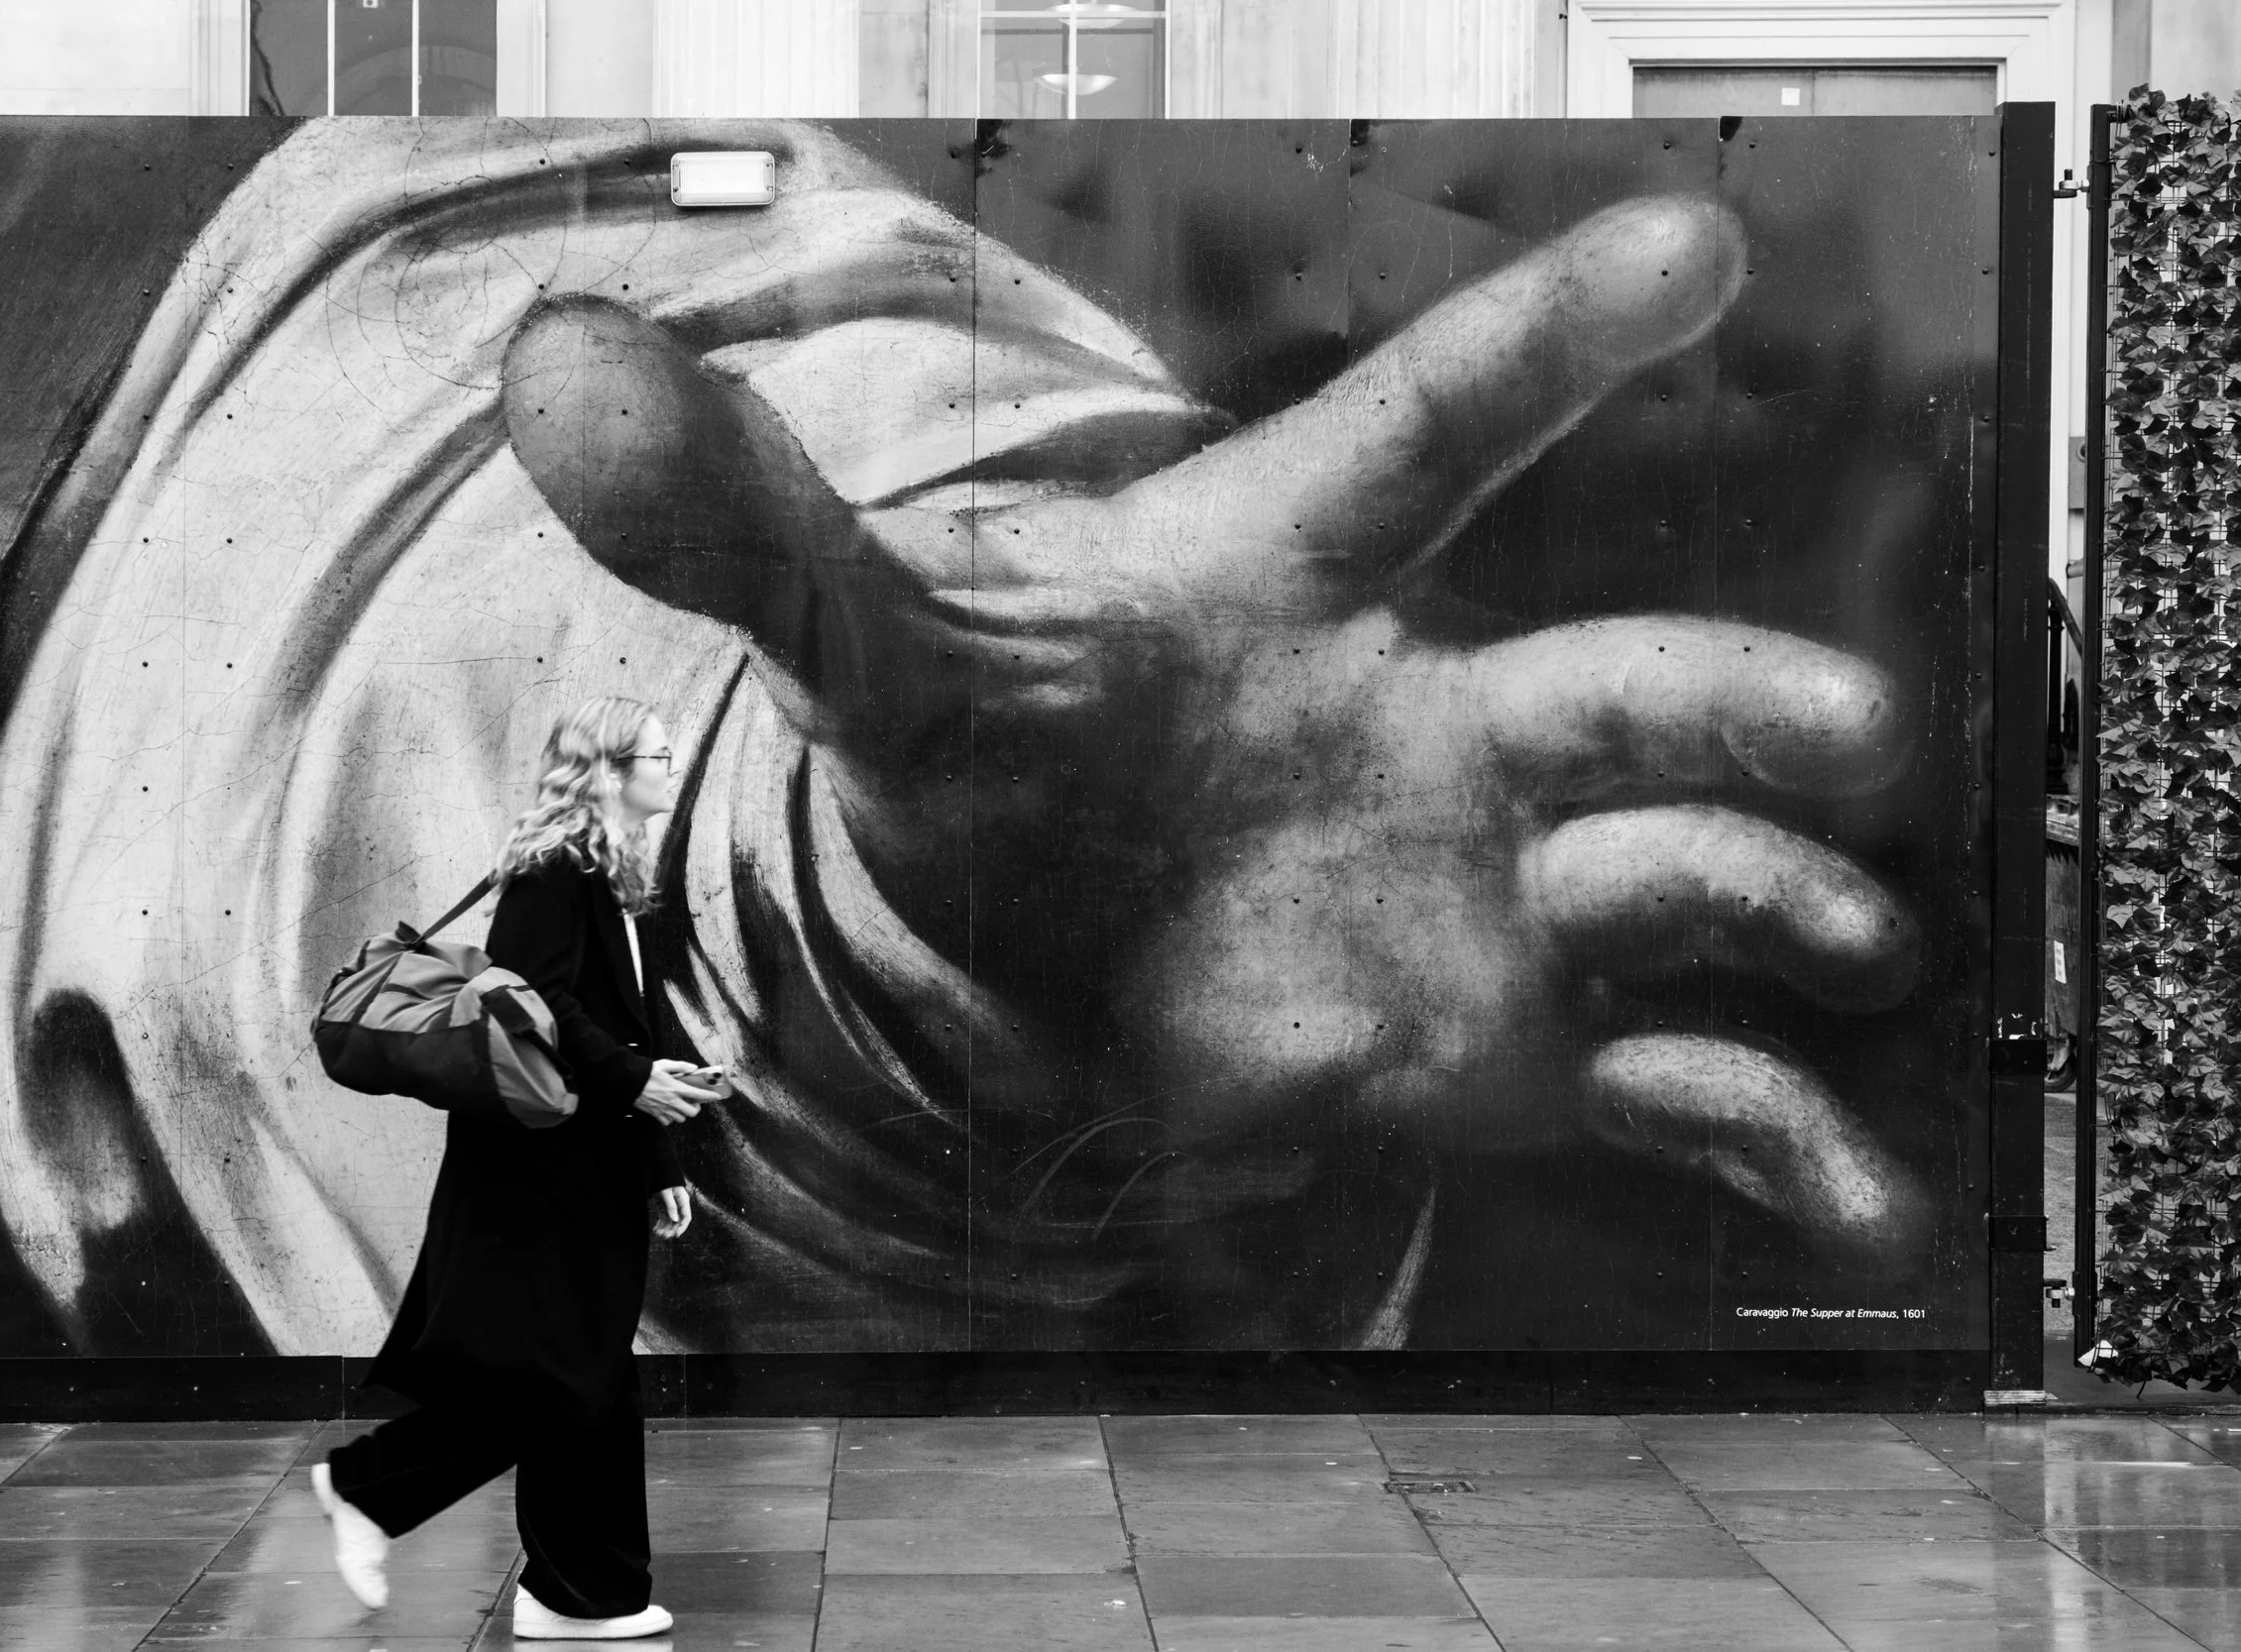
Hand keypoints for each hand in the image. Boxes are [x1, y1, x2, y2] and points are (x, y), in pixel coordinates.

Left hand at [508, 195, 1925, 1278]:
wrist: (1019, 937)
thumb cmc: (983, 753)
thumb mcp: (864, 639)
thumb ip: (734, 514)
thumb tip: (553, 362)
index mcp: (1291, 574)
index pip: (1425, 433)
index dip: (1549, 341)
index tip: (1697, 248)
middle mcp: (1428, 708)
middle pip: (1615, 686)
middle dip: (1737, 704)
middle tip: (1844, 732)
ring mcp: (1484, 873)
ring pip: (1673, 866)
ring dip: (1771, 892)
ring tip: (1845, 927)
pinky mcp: (1498, 1031)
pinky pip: (1670, 1073)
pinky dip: (1768, 1121)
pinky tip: (1843, 1180)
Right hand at [633, 1060, 725, 1126]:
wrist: (628, 1082)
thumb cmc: (646, 1073)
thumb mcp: (664, 1064)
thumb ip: (680, 1066)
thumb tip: (693, 1068)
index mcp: (675, 1087)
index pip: (698, 1094)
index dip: (710, 1096)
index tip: (716, 1096)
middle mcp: (671, 1100)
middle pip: (692, 1112)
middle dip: (696, 1107)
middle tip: (694, 1101)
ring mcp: (663, 1109)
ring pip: (680, 1118)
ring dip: (683, 1112)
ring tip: (681, 1105)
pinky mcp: (655, 1114)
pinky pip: (667, 1122)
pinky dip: (670, 1118)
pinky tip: (669, 1110)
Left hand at [652, 1184, 693, 1238]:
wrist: (657, 1171)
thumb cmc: (663, 1179)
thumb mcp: (666, 1192)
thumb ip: (671, 1205)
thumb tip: (675, 1220)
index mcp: (683, 1200)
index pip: (686, 1217)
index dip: (682, 1227)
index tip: (676, 1235)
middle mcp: (679, 1204)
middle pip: (678, 1221)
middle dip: (671, 1229)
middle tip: (663, 1237)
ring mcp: (671, 1206)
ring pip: (670, 1221)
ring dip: (665, 1228)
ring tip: (657, 1234)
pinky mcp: (664, 1206)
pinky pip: (664, 1218)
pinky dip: (660, 1224)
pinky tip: (655, 1229)